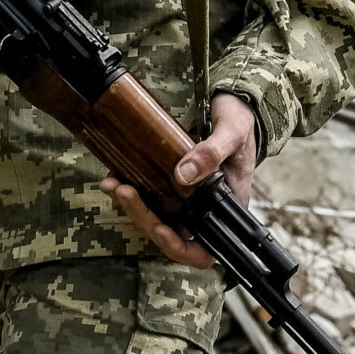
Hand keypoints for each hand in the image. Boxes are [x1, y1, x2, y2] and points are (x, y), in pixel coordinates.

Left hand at [100, 93, 259, 268]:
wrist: (234, 104)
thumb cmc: (240, 121)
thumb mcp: (232, 132)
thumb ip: (212, 153)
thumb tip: (183, 175)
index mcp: (225, 207)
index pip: (204, 249)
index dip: (180, 248)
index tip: (161, 230)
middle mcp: (204, 208)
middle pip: (171, 233)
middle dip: (144, 218)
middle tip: (125, 192)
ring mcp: (186, 198)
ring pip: (156, 217)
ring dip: (132, 206)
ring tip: (113, 184)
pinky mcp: (171, 183)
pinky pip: (149, 196)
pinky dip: (131, 190)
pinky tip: (116, 176)